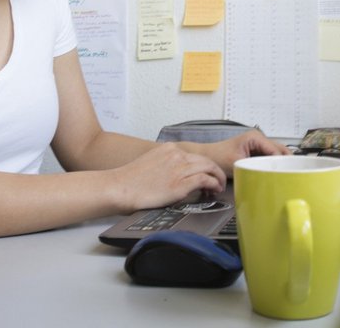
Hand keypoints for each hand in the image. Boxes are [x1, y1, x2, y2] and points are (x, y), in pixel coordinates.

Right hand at [110, 143, 226, 211]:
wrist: (120, 188)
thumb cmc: (131, 181)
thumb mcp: (151, 162)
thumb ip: (166, 164)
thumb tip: (177, 174)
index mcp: (169, 148)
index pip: (195, 155)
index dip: (205, 166)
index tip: (208, 174)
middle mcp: (176, 154)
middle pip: (206, 160)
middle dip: (216, 171)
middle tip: (218, 182)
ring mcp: (179, 167)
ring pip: (210, 167)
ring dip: (218, 178)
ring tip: (218, 188)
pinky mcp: (181, 182)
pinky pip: (206, 179)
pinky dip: (214, 184)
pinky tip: (213, 190)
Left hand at [200, 129, 292, 175]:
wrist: (207, 157)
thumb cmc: (219, 157)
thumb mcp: (238, 163)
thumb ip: (255, 166)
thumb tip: (272, 173)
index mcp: (256, 137)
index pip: (276, 150)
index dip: (282, 162)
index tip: (286, 175)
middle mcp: (260, 138)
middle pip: (280, 149)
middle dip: (286, 161)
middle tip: (291, 176)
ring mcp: (259, 145)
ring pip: (277, 153)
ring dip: (281, 163)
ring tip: (286, 177)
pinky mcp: (257, 152)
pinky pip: (270, 157)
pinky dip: (274, 165)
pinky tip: (277, 175)